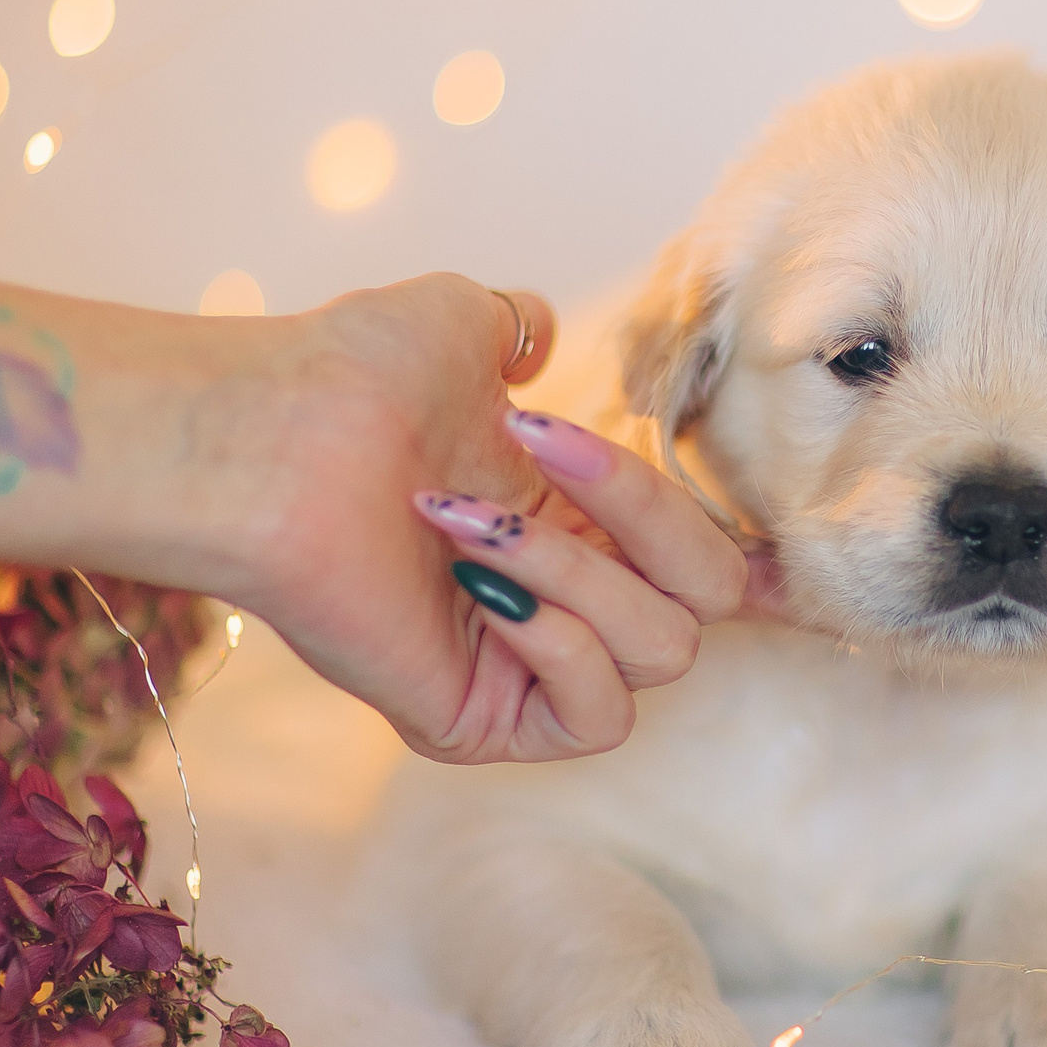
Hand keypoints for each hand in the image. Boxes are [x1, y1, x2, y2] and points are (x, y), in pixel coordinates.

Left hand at [204, 275, 746, 761]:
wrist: (270, 430)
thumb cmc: (353, 372)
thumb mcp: (466, 325)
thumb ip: (521, 329)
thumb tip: (538, 339)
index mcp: (576, 522)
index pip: (711, 570)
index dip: (759, 561)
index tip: (776, 539)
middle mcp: (563, 597)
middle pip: (712, 599)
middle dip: (649, 514)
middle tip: (541, 450)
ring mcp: (525, 665)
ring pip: (663, 652)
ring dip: (581, 570)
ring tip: (473, 521)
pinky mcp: (485, 722)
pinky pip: (599, 711)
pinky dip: (559, 640)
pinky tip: (484, 588)